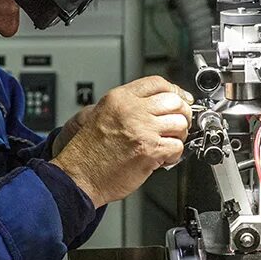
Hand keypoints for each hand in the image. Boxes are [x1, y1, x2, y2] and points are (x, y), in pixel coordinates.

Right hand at [50, 76, 192, 207]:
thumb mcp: (102, 115)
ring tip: (168, 143)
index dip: (174, 91)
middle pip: (174, 101)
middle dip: (181, 114)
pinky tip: (164, 157)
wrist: (79, 176)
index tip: (180, 100)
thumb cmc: (88, 152)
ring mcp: (142, 130)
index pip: (157, 83)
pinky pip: (177, 146)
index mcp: (119, 98)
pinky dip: (174, 154)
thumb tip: (158, 105)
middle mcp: (132, 110)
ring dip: (179, 135)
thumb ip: (128, 107)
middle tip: (177, 125)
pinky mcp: (150, 150)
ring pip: (180, 123)